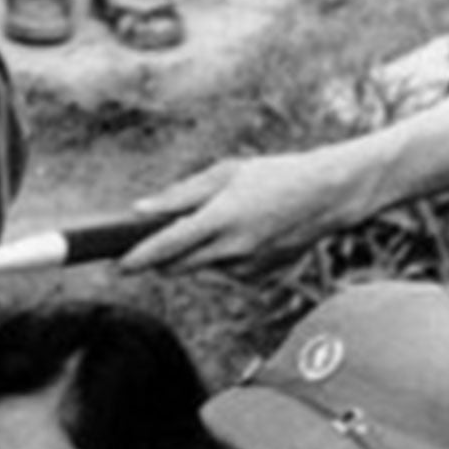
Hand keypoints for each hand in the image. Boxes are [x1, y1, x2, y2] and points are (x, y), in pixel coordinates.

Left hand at [119, 152, 344, 274]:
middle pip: (175, 267)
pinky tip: (245, 235)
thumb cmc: (276, 174)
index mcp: (222, 217)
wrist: (331, 194)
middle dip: (159, 259)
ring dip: (196, 254)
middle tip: (157, 239)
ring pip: (200, 268)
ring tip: (223, 223)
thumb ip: (181, 195)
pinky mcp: (258, 276)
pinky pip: (224, 271)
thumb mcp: (227, 173)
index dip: (137, 259)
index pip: (167, 246)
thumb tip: (140, 210)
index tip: (117, 266)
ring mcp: (247, 266)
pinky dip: (222, 258)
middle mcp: (233, 247)